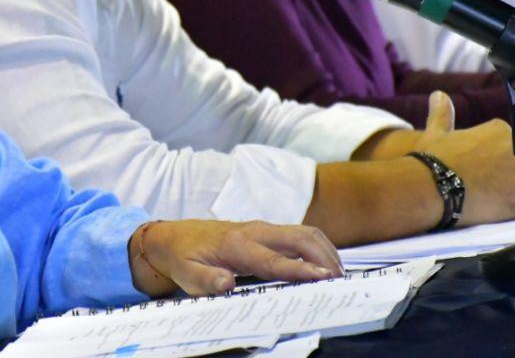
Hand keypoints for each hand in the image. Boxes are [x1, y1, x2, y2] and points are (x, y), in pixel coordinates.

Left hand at [129, 220, 340, 296]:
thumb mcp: (186, 276)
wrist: (174, 237)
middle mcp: (255, 232)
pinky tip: (326, 264)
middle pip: (299, 237)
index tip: (323, 278)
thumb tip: (227, 284)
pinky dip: (318, 247)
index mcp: (236, 245)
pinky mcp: (267, 231)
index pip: (275, 260)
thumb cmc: (183, 258)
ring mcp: (263, 228)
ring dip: (325, 250)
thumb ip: (206, 281)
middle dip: (324, 256)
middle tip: (340, 281)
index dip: (300, 269)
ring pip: (303, 232)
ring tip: (339, 275)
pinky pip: (299, 235)